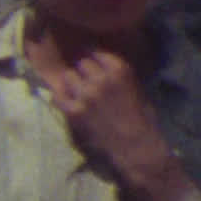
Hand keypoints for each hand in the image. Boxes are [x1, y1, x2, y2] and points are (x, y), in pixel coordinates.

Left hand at [48, 51, 191, 200]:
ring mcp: (85, 95)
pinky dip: (61, 97)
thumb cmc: (142, 121)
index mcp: (119, 71)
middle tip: (87, 81)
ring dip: (72, 83)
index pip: (96, 53)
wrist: (136, 148)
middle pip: (81, 64)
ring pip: (68, 77)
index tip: (93, 63)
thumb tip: (102, 67)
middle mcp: (101, 79)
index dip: (94, 59)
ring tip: (78, 93)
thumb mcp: (136, 90)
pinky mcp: (74, 111)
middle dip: (84, 71)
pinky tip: (68, 102)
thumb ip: (117, 77)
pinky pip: (58, 95)